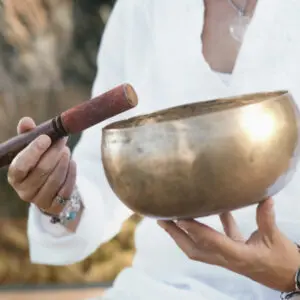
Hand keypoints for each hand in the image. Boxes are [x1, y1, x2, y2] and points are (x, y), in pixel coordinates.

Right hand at [7, 117, 76, 215]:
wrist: (49, 188)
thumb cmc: (38, 163)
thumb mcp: (31, 150)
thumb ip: (28, 135)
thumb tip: (26, 121)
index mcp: (15, 177)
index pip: (20, 166)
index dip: (33, 151)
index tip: (46, 138)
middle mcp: (24, 191)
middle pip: (42, 170)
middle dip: (54, 152)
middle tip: (63, 140)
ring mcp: (40, 201)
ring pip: (55, 179)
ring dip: (64, 161)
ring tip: (66, 150)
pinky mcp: (55, 206)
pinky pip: (66, 189)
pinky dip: (71, 174)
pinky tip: (73, 163)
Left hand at [158, 198, 299, 292]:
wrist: (289, 278)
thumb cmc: (283, 261)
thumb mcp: (275, 239)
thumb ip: (267, 218)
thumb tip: (264, 197)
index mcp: (238, 256)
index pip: (212, 243)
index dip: (194, 230)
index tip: (178, 218)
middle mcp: (227, 258)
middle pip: (194, 249)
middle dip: (176, 235)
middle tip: (161, 219)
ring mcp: (226, 257)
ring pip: (199, 247)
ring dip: (184, 233)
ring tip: (171, 218)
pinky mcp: (230, 253)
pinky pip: (214, 240)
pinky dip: (207, 228)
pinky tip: (210, 210)